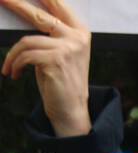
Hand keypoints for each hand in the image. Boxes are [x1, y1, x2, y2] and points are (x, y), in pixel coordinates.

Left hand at [0, 0, 91, 137]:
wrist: (71, 109)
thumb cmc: (61, 81)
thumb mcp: (59, 52)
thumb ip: (51, 33)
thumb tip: (26, 9)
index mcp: (80, 32)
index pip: (58, 5)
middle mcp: (76, 38)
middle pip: (39, 15)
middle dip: (17, 5)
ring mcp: (67, 48)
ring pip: (27, 41)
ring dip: (13, 56)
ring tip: (10, 68)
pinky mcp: (55, 60)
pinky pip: (25, 55)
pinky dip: (15, 65)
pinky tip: (14, 74)